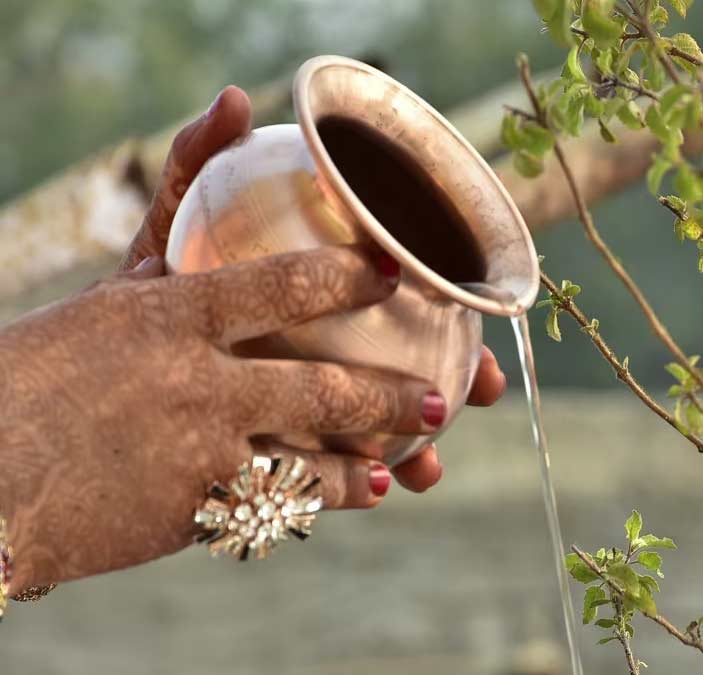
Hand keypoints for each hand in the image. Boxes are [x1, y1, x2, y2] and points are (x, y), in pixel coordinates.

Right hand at [0, 245, 441, 590]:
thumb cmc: (43, 371)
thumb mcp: (115, 287)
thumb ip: (184, 204)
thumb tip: (238, 101)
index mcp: (170, 313)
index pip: (283, 286)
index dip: (350, 278)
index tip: (397, 274)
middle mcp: (191, 380)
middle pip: (320, 387)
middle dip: (388, 397)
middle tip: (437, 402)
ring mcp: (191, 450)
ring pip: (309, 460)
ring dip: (366, 464)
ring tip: (413, 466)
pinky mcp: (184, 508)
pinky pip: (274, 506)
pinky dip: (321, 500)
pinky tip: (361, 495)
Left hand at [118, 86, 507, 493]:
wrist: (101, 362)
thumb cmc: (146, 283)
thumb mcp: (171, 223)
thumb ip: (196, 163)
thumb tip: (236, 100)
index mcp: (322, 299)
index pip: (405, 297)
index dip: (452, 302)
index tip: (478, 312)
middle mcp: (329, 349)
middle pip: (411, 363)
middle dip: (457, 379)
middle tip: (486, 388)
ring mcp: (309, 404)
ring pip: (380, 427)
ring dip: (417, 450)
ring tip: (429, 468)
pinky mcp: (281, 453)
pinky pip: (328, 473)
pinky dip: (355, 485)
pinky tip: (375, 490)